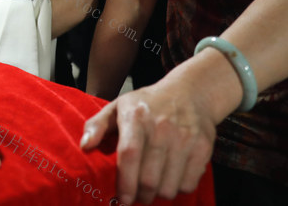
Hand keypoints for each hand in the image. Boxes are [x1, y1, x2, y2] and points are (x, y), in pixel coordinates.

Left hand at [80, 79, 216, 203]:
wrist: (190, 92)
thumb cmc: (147, 104)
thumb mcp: (117, 106)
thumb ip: (96, 125)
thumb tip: (84, 146)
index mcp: (135, 117)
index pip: (129, 155)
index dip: (125, 182)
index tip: (122, 199)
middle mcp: (161, 128)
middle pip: (150, 178)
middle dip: (140, 196)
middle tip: (136, 198)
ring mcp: (184, 138)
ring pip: (169, 186)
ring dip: (158, 195)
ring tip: (152, 189)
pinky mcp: (203, 148)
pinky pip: (188, 184)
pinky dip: (177, 189)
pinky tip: (170, 179)